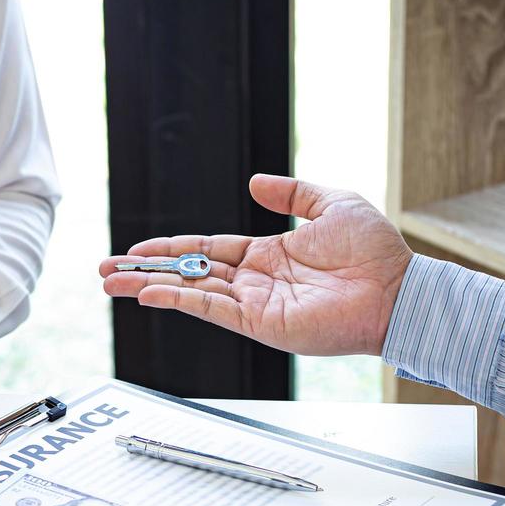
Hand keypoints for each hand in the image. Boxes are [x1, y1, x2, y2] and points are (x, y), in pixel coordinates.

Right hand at [100, 175, 412, 356]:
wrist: (398, 289)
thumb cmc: (375, 251)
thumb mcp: (331, 203)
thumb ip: (291, 193)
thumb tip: (255, 183)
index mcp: (267, 255)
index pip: (206, 250)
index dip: (171, 249)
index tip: (137, 249)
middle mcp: (255, 281)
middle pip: (187, 273)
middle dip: (145, 270)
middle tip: (106, 270)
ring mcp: (254, 304)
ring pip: (190, 291)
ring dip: (149, 286)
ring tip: (111, 282)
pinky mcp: (261, 323)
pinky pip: (211, 310)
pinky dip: (179, 300)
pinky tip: (149, 294)